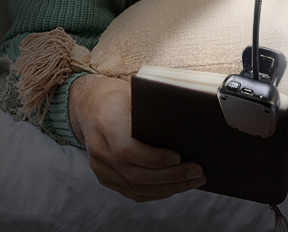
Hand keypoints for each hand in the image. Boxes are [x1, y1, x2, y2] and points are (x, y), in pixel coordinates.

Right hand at [69, 74, 206, 201]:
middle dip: (171, 177)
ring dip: (168, 188)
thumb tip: (189, 128)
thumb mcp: (135, 94)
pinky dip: (156, 192)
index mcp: (106, 124)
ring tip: (193, 181)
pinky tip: (175, 187)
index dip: (153, 158)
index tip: (178, 157)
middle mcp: (99, 149)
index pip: (126, 150)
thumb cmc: (118, 98)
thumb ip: (154, 111)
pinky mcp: (105, 177)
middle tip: (197, 172)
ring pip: (135, 187)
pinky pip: (132, 192)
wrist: (90, 106)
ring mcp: (100, 166)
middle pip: (135, 174)